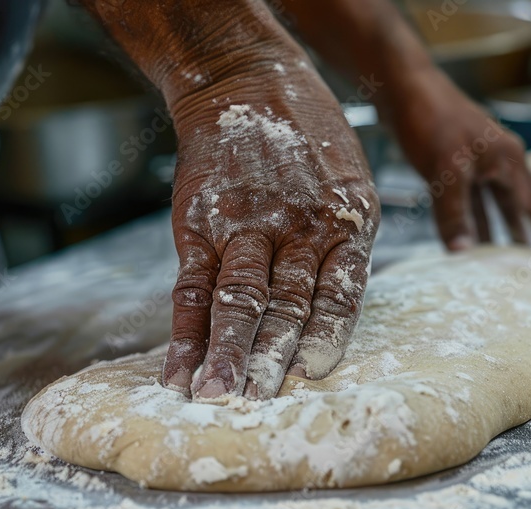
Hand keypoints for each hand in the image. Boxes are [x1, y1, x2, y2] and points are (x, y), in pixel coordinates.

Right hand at [160, 59, 378, 400]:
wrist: (247, 80)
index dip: (326, 332)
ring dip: (226, 352)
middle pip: (287, 302)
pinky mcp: (200, 222)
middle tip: (260, 404)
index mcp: (346, 221)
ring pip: (238, 298)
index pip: (340, 289)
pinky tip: (179, 368)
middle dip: (272, 357)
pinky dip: (184, 331)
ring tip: (216, 397)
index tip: (313, 371)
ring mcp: (246, 224)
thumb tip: (334, 317)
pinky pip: (192, 284)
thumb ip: (344, 246)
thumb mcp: (351, 183)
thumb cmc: (309, 140)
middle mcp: (297, 226)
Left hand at [383, 70, 530, 251]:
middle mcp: (498, 160)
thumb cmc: (430, 118)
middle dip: (528, 234)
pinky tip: (467, 236)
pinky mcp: (453, 163)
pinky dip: (471, 218)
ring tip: (503, 260)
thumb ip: (454, 213)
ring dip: (497, 230)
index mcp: (508, 160)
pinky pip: (470, 198)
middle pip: (519, 205)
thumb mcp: (446, 170)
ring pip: (493, 203)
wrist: (401, 86)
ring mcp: (476, 161)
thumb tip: (462, 252)